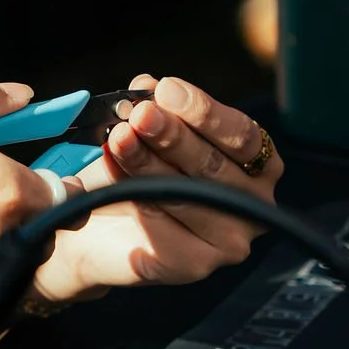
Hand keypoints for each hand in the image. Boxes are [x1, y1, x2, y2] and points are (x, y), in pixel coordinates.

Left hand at [31, 73, 282, 302]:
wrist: (94, 227)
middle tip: (139, 115)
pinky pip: (164, 227)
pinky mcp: (194, 263)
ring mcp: (228, 240)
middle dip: (173, 136)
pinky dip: (135, 196)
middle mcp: (251, 203)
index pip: (244, 137)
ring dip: (148, 163)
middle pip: (214, 166)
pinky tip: (112, 176)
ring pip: (187, 194)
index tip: (165, 90)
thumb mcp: (142, 130)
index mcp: (255, 164)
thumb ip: (150, 107)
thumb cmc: (131, 170)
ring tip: (118, 138)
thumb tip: (146, 85)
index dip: (205, 112)